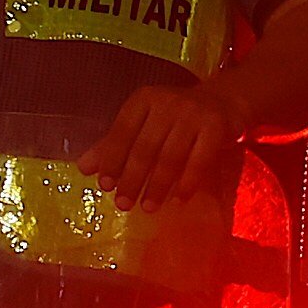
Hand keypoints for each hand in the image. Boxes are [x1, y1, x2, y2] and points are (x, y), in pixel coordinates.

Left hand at [82, 81, 234, 212]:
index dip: (112, 160)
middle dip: (132, 178)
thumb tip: (83, 168)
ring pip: (170, 156)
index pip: (122, 131)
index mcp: (144, 100)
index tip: (105, 185)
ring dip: (157, 186)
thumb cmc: (176, 117)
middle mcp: (167, 103)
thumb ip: (115, 144)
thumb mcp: (144, 123)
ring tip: (148, 207)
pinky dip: (187, 182)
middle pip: (145, 147)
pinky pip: (199, 161)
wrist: (224, 100)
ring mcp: (193, 115)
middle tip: (123, 204)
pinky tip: (178, 199)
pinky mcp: (216, 128)